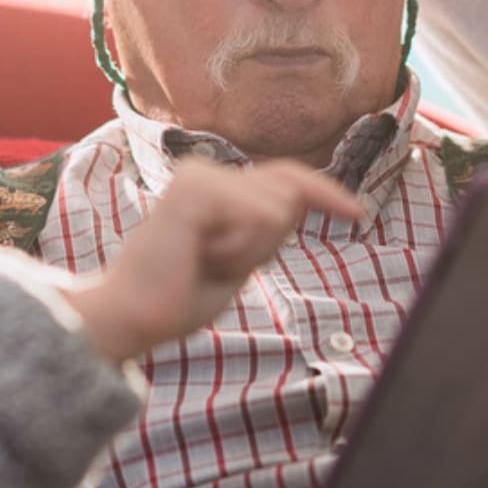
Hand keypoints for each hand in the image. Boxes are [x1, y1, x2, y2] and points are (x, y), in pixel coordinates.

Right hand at [67, 159, 362, 362]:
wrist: (129, 316)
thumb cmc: (177, 296)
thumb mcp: (238, 261)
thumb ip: (263, 230)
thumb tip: (295, 202)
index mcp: (216, 186)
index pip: (285, 177)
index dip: (326, 191)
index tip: (358, 214)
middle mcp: (207, 170)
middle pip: (288, 194)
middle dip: (266, 244)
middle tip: (215, 265)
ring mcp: (200, 175)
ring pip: (276, 211)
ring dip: (249, 252)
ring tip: (204, 261)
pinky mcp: (196, 189)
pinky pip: (256, 218)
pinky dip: (237, 251)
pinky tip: (199, 256)